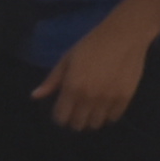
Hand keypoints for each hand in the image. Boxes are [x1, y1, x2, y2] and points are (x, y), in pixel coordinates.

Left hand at [34, 13, 151, 132]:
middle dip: (74, 119)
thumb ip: (52, 80)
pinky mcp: (124, 99)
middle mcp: (89, 98)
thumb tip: (35, 96)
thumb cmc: (91, 45)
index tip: (63, 109)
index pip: (61, 117)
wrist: (123, 36)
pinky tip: (106, 104)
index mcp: (72, 87)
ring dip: (91, 119)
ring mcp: (108, 100)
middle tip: (77, 109)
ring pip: (95, 124)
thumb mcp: (67, 59)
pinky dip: (107, 114)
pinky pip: (112, 118)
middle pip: (77, 124)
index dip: (60, 116)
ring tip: (92, 108)